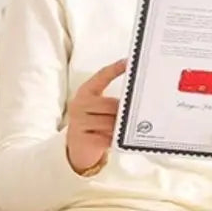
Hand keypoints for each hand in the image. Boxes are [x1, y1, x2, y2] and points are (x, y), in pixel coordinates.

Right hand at [65, 59, 127, 174]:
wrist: (77, 148)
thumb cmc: (93, 125)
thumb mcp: (99, 109)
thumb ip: (111, 102)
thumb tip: (132, 101)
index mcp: (85, 92)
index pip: (102, 76)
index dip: (115, 68)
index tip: (128, 62)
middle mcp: (79, 104)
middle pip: (110, 104)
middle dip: (123, 112)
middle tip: (134, 116)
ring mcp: (79, 121)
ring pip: (110, 122)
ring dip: (119, 128)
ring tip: (122, 130)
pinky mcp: (83, 138)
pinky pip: (106, 138)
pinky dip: (113, 140)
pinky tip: (115, 140)